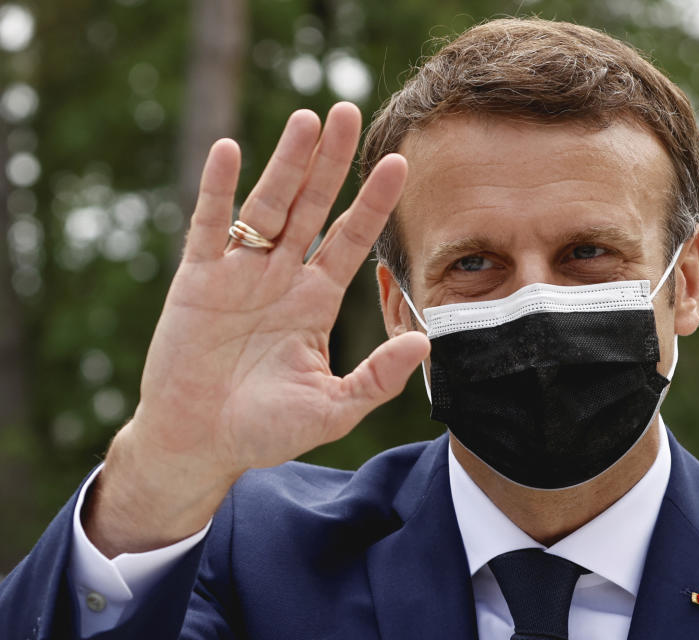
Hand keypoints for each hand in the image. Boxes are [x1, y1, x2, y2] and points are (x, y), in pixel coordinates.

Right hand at [84, 104, 429, 555]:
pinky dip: (218, 190)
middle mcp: (281, 278)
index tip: (400, 163)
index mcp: (314, 301)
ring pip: (266, 206)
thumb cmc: (263, 431)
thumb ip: (377, 378)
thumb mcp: (331, 409)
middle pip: (312, 207)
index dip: (373, 202)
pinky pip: (209, 226)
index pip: (351, 240)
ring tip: (309, 120)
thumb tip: (425, 341)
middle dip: (332, 163)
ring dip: (286, 163)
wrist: (197, 447)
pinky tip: (230, 150)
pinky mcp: (196, 280)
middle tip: (350, 112)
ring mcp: (238, 274)